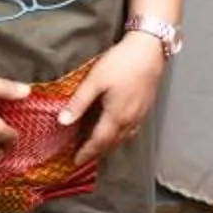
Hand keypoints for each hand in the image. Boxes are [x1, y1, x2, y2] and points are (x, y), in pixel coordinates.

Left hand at [62, 35, 164, 168]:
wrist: (150, 50)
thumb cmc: (120, 63)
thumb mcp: (95, 81)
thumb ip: (79, 103)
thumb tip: (62, 122)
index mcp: (116, 116)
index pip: (98, 142)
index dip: (86, 153)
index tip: (75, 162)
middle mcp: (130, 121)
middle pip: (111, 143)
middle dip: (96, 152)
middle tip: (82, 158)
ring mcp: (140, 115)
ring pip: (123, 138)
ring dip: (108, 146)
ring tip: (96, 148)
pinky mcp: (146, 108)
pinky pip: (131, 131)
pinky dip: (120, 137)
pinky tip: (116, 132)